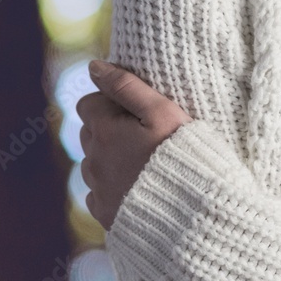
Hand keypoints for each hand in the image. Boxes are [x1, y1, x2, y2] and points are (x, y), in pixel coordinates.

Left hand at [77, 60, 192, 232]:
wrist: (193, 213)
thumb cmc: (184, 157)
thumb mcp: (163, 112)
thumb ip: (127, 86)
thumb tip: (93, 67)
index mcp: (105, 131)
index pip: (88, 103)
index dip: (111, 104)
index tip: (137, 113)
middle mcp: (94, 160)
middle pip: (89, 134)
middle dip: (109, 131)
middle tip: (144, 137)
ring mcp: (98, 189)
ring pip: (93, 164)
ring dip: (110, 160)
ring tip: (144, 165)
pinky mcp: (105, 214)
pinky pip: (99, 194)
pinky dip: (113, 188)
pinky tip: (139, 189)